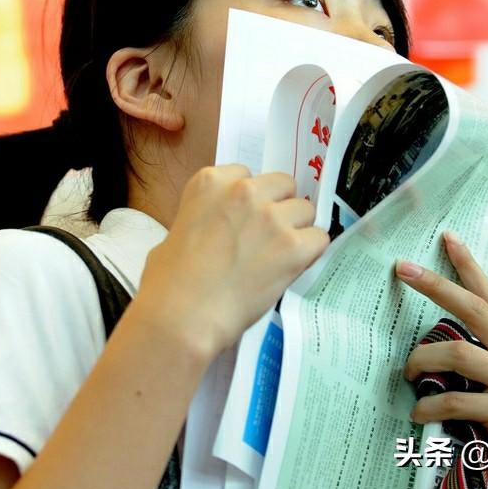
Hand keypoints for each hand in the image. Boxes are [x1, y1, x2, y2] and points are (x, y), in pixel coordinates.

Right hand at [135, 164, 328, 360]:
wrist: (183, 313)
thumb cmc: (168, 279)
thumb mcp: (178, 229)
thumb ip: (207, 215)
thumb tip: (219, 228)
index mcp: (210, 182)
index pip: (247, 175)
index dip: (249, 199)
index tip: (243, 219)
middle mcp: (243, 191)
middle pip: (282, 185)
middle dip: (277, 207)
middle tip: (265, 237)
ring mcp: (271, 217)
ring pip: (304, 210)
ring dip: (295, 229)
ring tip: (278, 255)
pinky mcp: (293, 246)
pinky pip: (319, 238)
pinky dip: (309, 254)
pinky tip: (291, 268)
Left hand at [397, 231, 487, 488]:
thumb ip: (477, 353)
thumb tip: (428, 331)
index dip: (469, 266)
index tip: (448, 237)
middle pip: (474, 309)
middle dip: (436, 285)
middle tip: (402, 269)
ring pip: (458, 352)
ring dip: (423, 361)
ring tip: (409, 376)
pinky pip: (456, 397)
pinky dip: (430, 405)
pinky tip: (418, 413)